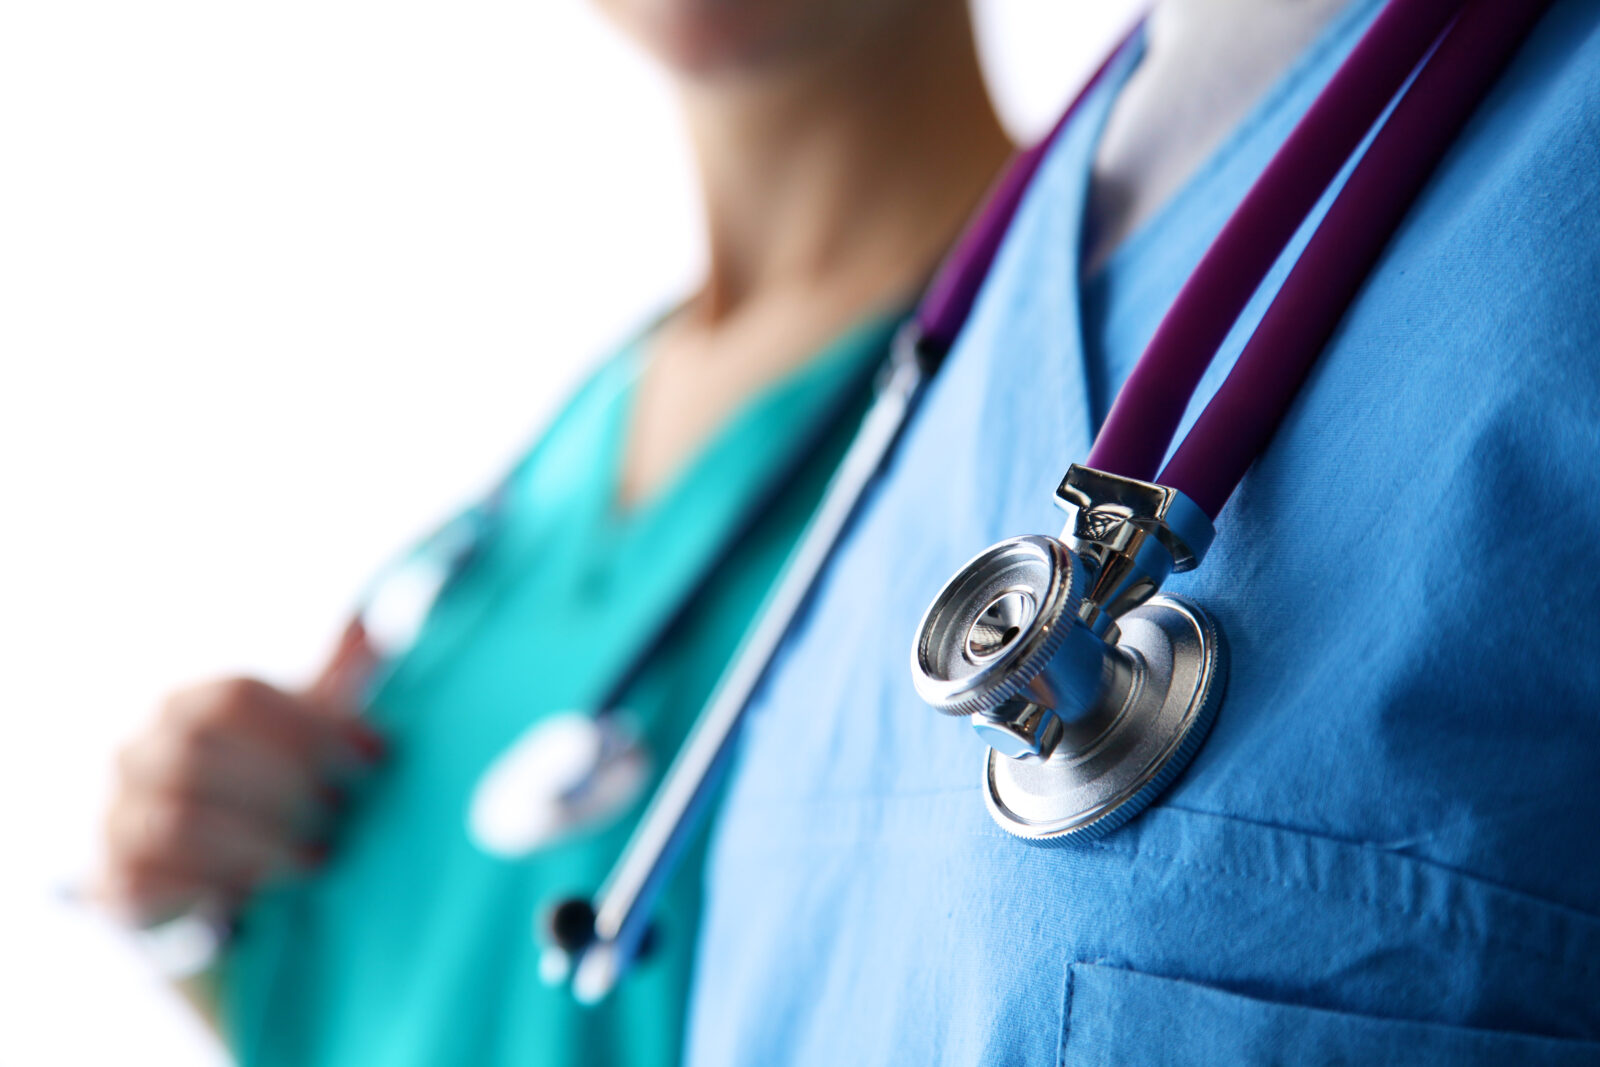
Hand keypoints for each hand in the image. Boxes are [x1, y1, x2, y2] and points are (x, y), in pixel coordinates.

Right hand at [99, 624, 384, 926]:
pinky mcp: (113, 885)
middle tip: (344, 810)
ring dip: (259, 842)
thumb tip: (372, 627)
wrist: (214, 875)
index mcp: (187, 706)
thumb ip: (337, 682)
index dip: (310, 725)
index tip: (373, 757)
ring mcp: (117, 819)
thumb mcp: (304, 734)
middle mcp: (139, 755)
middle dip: (285, 784)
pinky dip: (216, 888)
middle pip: (200, 752)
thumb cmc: (270, 789)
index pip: (235, 696)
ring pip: (177, 822)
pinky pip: (149, 885)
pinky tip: (268, 894)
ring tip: (320, 857)